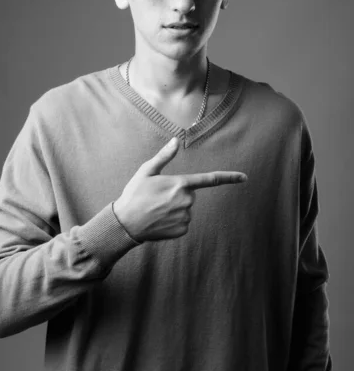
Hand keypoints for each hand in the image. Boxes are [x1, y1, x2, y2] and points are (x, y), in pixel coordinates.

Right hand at [113, 137, 247, 242]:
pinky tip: (159, 220)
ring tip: (156, 209)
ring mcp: (185, 217)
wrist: (126, 223)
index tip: (244, 177)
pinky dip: (173, 221)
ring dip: (174, 208)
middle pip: (190, 194)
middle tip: (157, 197)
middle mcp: (186, 200)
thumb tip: (176, 140)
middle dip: (177, 194)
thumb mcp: (146, 171)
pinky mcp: (182, 230)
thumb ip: (164, 156)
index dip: (229, 177)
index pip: (210, 179)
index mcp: (180, 183)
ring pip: (186, 208)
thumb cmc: (135, 194)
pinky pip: (183, 222)